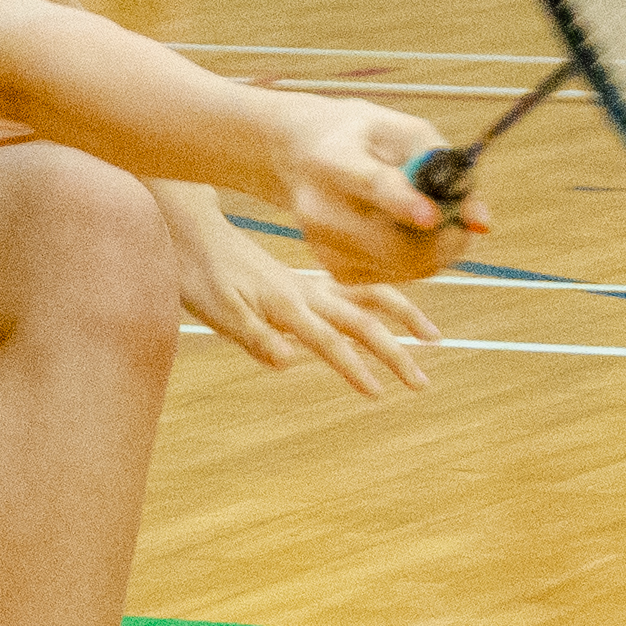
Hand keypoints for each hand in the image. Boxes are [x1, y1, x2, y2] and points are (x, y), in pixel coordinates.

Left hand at [177, 219, 442, 399]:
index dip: (354, 369)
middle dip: (395, 353)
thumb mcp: (217, 312)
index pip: (329, 343)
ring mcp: (308, 284)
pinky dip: (383, 296)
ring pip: (369, 297)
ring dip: (404, 315)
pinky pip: (355, 287)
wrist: (193, 231)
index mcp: (286, 305)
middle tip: (422, 383)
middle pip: (362, 323)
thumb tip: (287, 360)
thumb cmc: (199, 274)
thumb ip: (254, 336)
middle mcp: (306, 293)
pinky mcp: (305, 281)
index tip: (380, 393)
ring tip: (432, 336)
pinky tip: (396, 308)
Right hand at [266, 94, 470, 281]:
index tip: (432, 216)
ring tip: (436, 218)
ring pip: (402, 266)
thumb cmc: (367, 139)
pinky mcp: (335, 271)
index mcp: (333, 160)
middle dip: (443, 240)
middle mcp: (320, 208)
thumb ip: (447, 169)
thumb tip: (481, 223)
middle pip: (391, 243)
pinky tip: (406, 232)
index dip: (403, 203)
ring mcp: (324, 245)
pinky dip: (415, 259)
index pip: (371, 186)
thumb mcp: (406, 132)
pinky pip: (396, 276)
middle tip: (465, 222)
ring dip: (435, 250)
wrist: (304, 155)